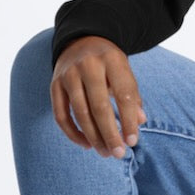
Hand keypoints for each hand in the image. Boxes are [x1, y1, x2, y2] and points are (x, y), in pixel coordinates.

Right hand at [50, 36, 146, 157]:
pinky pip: (61, 115)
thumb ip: (132, 96)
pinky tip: (86, 144)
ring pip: (80, 113)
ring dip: (93, 137)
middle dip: (110, 134)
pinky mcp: (55, 85)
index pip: (123, 94)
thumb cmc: (110, 63)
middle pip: (99, 106)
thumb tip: (139, 122)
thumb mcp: (125, 72)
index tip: (133, 141)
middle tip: (119, 154)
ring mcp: (69, 74)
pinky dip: (73, 133)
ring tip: (105, 152)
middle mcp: (89, 65)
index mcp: (112, 60)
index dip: (129, 120)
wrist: (82, 40)